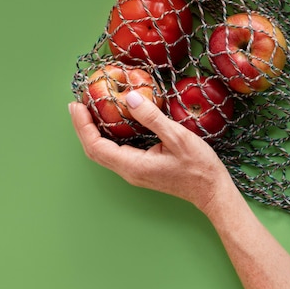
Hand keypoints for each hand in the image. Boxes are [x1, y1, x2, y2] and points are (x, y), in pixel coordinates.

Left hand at [69, 91, 234, 216]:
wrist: (212, 191)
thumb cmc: (199, 167)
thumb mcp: (178, 138)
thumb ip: (153, 118)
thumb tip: (130, 98)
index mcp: (133, 165)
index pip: (96, 146)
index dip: (83, 125)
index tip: (77, 104)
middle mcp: (129, 171)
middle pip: (95, 150)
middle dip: (83, 126)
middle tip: (78, 103)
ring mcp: (135, 172)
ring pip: (104, 152)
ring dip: (94, 131)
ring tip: (91, 109)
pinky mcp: (142, 169)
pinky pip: (117, 152)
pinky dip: (108, 136)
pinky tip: (114, 122)